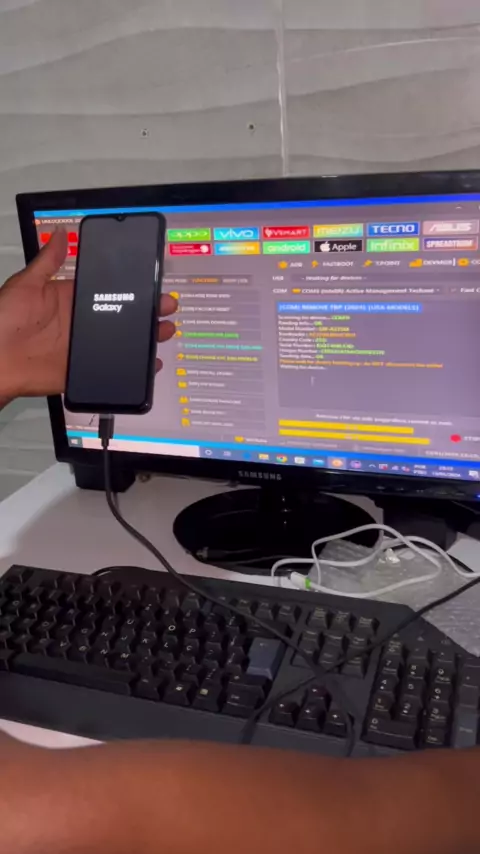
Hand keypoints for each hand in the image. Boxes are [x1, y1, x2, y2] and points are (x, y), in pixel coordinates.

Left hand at [0, 229, 176, 401]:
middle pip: (121, 317)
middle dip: (147, 312)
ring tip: (164, 332)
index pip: (107, 291)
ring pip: (121, 344)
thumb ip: (47, 262)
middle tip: (167, 307)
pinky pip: (111, 371)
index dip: (131, 288)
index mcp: (69, 299)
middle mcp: (79, 323)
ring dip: (145, 339)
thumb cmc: (2, 321)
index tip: (152, 282)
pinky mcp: (80, 372)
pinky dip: (133, 370)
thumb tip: (59, 233)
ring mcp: (82, 349)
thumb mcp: (25, 285)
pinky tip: (151, 364)